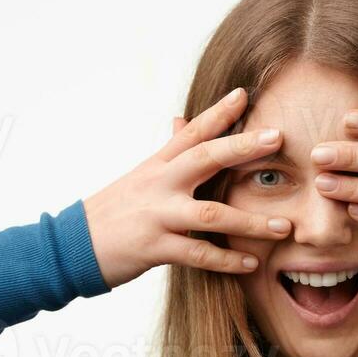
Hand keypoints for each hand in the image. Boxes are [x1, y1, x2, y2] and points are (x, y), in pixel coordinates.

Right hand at [83, 87, 292, 287]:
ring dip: (251, 220)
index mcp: (158, 165)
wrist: (72, 246)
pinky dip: (227, 260)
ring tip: (285, 226)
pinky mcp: (155, 247)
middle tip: (278, 137)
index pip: (191, 131)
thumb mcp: (140, 177)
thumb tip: (180, 119)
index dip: (218, 112)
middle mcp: (159, 184)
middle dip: (242, 147)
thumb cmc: (114, 211)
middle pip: (205, 157)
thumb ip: (168, 151)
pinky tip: (251, 263)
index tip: (244, 93)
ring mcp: (157, 215)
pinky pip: (198, 253)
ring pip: (211, 213)